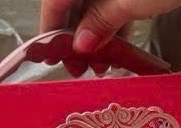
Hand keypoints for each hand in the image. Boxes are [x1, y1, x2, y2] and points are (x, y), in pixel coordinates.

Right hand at [40, 0, 180, 53]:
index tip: (53, 58)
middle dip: (76, 38)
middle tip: (81, 68)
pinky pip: (114, 3)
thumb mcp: (128, 3)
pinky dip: (114, 24)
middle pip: (74, 5)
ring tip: (103, 65)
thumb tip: (80, 45)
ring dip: (97, 35)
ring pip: (95, 6)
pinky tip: (118, 48)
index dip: (51, 31)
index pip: (55, 2)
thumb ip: (100, 22)